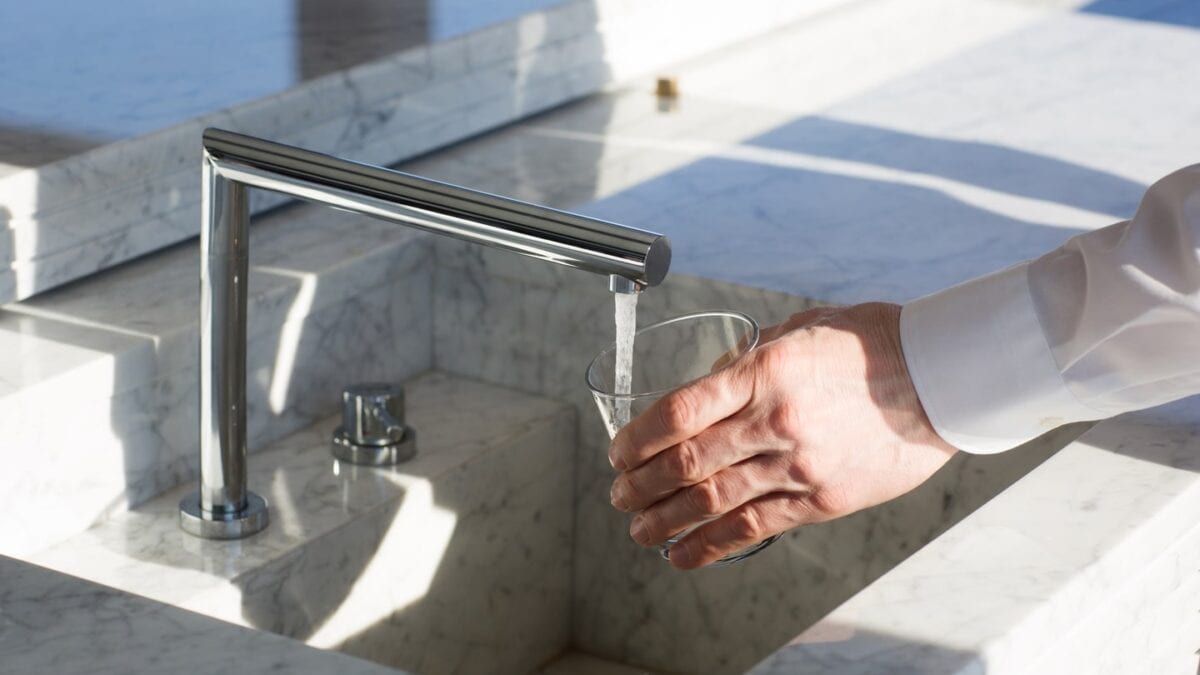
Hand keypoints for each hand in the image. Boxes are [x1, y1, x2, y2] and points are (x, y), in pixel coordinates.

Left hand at [608, 303, 957, 568]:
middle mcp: (774, 422)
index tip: (618, 452)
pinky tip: (684, 555)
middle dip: (640, 485)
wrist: (940, 378)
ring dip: (665, 521)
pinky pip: (754, 528)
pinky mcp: (821, 500)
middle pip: (686, 463)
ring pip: (712, 502)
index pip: (678, 412)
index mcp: (763, 373)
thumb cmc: (870, 345)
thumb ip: (747, 359)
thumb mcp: (797, 330)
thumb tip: (707, 382)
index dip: (637, 438)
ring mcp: (798, 466)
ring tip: (639, 530)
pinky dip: (711, 546)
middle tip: (619, 494)